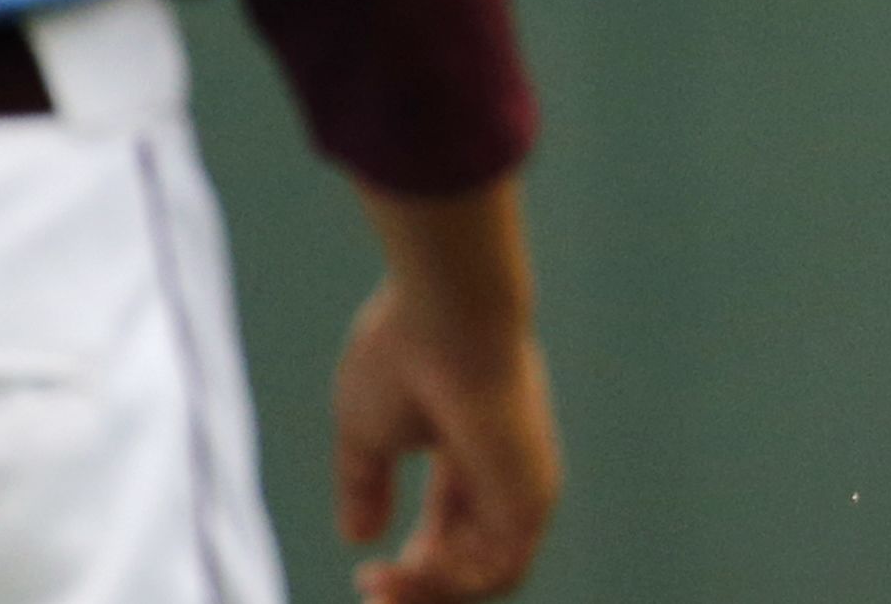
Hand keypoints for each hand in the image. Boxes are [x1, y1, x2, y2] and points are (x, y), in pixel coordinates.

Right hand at [333, 274, 558, 603]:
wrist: (444, 314)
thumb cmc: (402, 356)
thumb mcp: (365, 431)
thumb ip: (364, 485)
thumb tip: (359, 538)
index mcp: (466, 448)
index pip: (448, 529)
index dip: (411, 565)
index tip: (365, 577)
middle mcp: (501, 472)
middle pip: (469, 560)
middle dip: (417, 589)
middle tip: (372, 595)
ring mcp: (522, 485)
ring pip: (486, 576)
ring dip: (429, 592)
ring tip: (383, 584)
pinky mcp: (531, 496)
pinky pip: (500, 572)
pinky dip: (453, 583)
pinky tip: (412, 568)